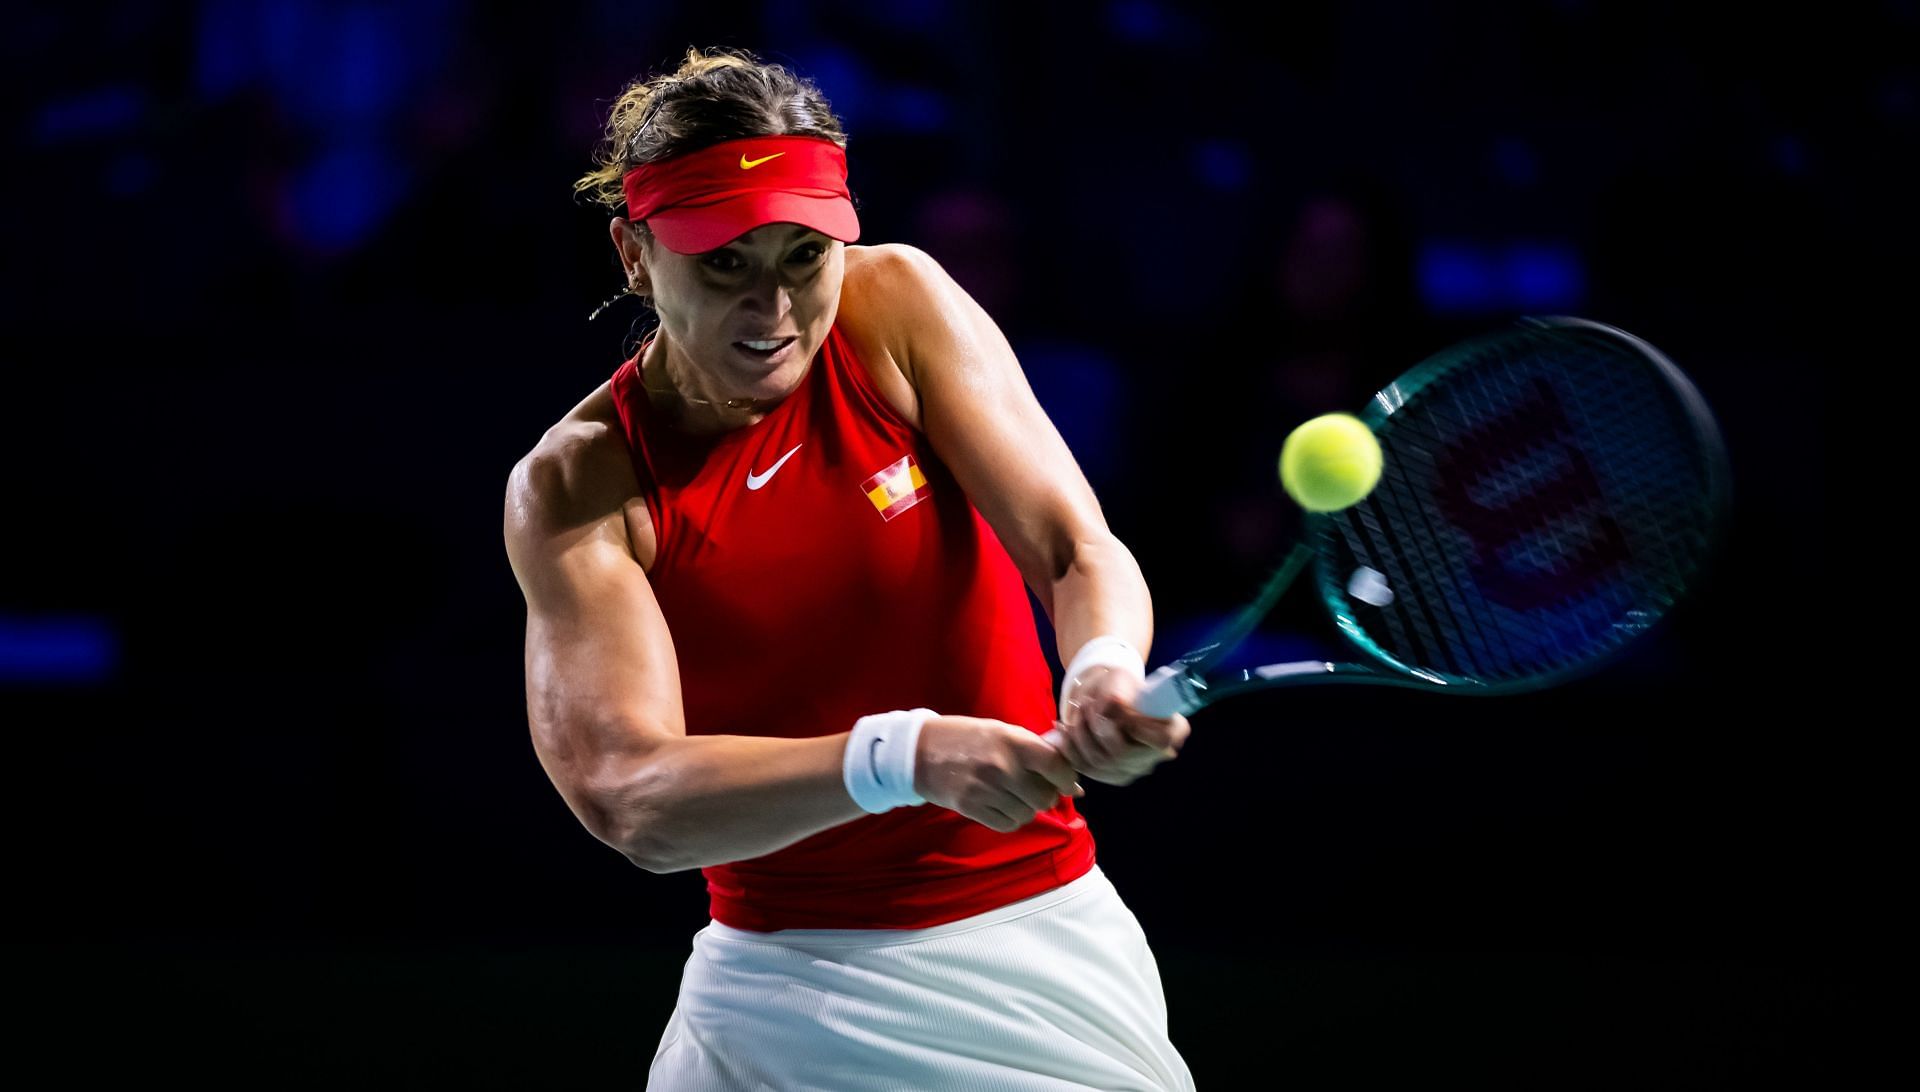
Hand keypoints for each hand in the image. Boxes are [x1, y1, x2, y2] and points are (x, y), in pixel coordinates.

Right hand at [914, 715, 1084, 832]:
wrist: (920, 751)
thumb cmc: (968, 738)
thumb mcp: (1003, 732)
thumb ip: (1037, 753)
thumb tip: (1075, 785)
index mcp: (1013, 742)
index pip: (1057, 766)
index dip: (1066, 778)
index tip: (1064, 782)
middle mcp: (1002, 766)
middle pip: (1045, 797)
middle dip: (1045, 796)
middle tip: (1034, 788)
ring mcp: (986, 789)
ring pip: (1028, 814)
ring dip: (1027, 809)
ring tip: (1014, 796)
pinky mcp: (971, 807)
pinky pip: (1007, 824)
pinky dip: (1010, 819)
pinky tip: (1001, 806)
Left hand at [1048, 666, 1190, 785]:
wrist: (1109, 697)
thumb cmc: (1120, 686)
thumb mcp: (1121, 680)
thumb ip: (1117, 696)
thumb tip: (1110, 708)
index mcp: (1173, 729)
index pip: (1162, 740)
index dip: (1136, 726)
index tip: (1115, 705)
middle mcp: (1159, 755)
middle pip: (1122, 753)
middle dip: (1096, 727)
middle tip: (1085, 704)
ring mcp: (1136, 769)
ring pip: (1100, 761)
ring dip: (1079, 734)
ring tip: (1075, 712)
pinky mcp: (1113, 776)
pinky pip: (1086, 768)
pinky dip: (1069, 747)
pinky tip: (1062, 730)